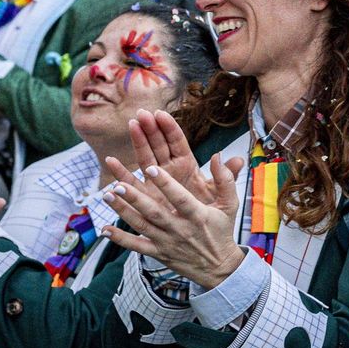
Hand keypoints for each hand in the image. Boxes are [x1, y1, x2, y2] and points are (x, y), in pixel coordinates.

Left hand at [101, 157, 245, 287]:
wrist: (219, 267)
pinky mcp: (158, 253)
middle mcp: (180, 229)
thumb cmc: (222, 231)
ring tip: (107, 196)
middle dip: (136, 198)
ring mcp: (167, 242)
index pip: (180, 198)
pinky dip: (120, 239)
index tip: (151, 169)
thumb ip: (225, 180)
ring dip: (123, 211)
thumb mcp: (230, 205)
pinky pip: (136, 246)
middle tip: (118, 185)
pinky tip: (105, 229)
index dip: (166, 184)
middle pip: (155, 212)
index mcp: (198, 216)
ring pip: (142, 226)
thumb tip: (219, 156)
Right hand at [120, 109, 234, 206]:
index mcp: (188, 165)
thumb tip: (237, 160)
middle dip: (151, 128)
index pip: (177, 142)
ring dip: (137, 142)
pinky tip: (111, 161)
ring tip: (131, 126)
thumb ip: (227, 178)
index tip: (160, 114)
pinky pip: (131, 181)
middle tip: (142, 114)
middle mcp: (170, 168)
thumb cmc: (210, 210)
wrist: (200, 233)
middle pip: (159, 144)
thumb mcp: (222, 195)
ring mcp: (155, 179)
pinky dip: (121, 172)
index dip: (169, 127)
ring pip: (144, 157)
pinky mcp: (145, 193)